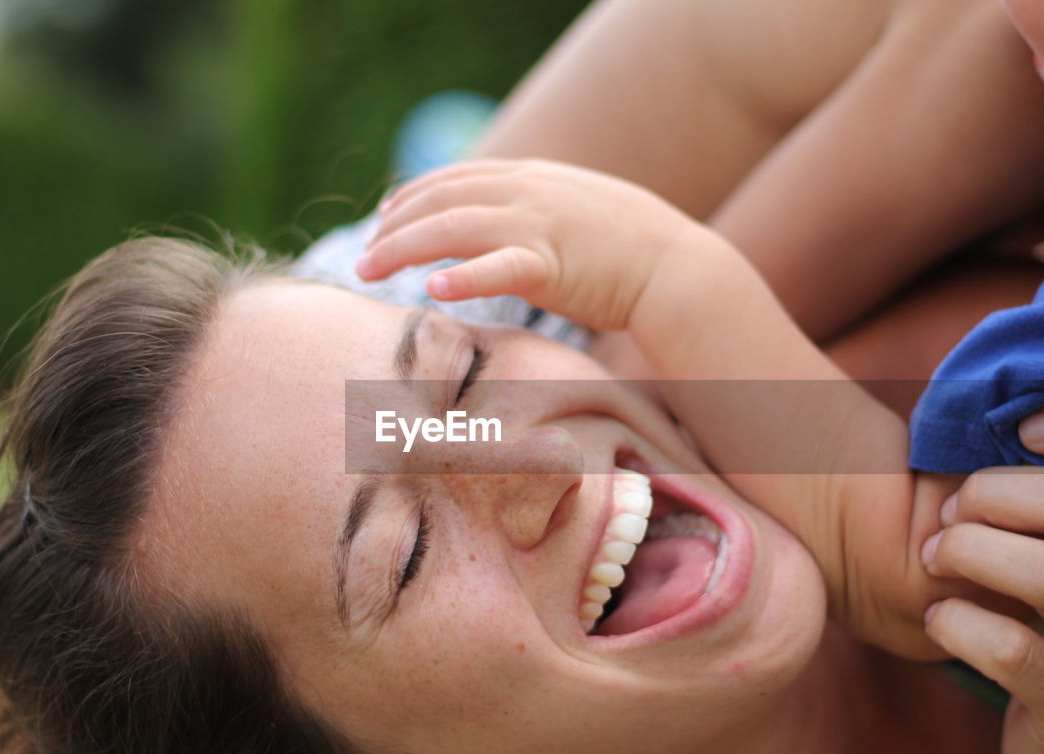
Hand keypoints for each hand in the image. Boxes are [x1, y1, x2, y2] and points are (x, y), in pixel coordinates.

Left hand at [357, 159, 702, 330]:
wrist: (678, 269)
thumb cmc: (630, 249)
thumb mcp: (577, 208)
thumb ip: (537, 207)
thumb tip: (504, 222)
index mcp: (533, 176)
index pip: (456, 176)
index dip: (412, 194)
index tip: (385, 216)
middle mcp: (529, 191)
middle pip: (441, 199)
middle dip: (394, 225)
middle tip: (364, 257)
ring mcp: (539, 225)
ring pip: (452, 227)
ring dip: (402, 248)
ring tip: (370, 270)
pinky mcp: (552, 265)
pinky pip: (497, 267)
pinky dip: (462, 276)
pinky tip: (431, 288)